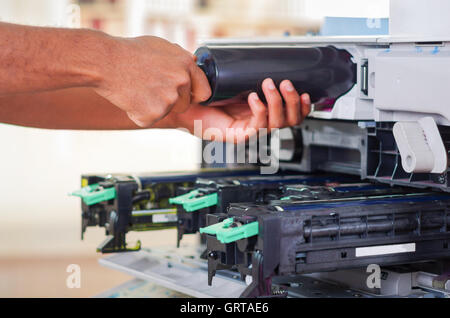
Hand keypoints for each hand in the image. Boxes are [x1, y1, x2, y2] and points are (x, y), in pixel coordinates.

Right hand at [95, 36, 210, 126]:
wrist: (104, 62)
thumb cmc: (130, 52)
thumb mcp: (161, 47)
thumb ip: (182, 59)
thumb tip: (194, 66)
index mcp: (186, 65)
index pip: (205, 92)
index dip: (194, 95)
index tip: (186, 96)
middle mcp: (181, 82)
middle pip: (185, 105)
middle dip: (172, 101)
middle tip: (150, 88)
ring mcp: (168, 100)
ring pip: (167, 112)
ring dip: (155, 107)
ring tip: (138, 90)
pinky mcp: (152, 115)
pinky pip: (149, 120)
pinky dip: (139, 114)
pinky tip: (130, 98)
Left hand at [171, 78, 310, 142]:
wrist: (186, 106)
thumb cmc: (208, 95)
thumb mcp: (234, 81)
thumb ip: (247, 72)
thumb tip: (260, 54)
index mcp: (263, 111)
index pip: (291, 114)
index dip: (302, 106)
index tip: (305, 92)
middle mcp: (259, 122)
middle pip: (290, 120)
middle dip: (292, 101)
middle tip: (286, 83)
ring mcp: (250, 131)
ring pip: (277, 123)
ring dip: (277, 102)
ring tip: (268, 84)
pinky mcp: (239, 136)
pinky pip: (257, 126)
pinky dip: (259, 110)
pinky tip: (252, 97)